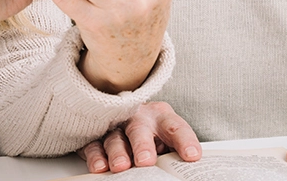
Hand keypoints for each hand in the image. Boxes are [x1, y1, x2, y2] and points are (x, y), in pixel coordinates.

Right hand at [80, 102, 200, 172]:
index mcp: (162, 118)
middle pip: (139, 129)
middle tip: (146, 161)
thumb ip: (173, 152)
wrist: (125, 117)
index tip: (192, 156)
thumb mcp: (167, 139)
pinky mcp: (97, 137)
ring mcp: (116, 126)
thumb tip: (188, 168)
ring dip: (117, 153)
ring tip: (121, 167)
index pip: (175, 127)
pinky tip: (100, 167)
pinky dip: (96, 156)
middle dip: (142, 145)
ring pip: (115, 138)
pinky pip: (94, 145)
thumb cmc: (152, 135)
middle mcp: (138, 119)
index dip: (184, 141)